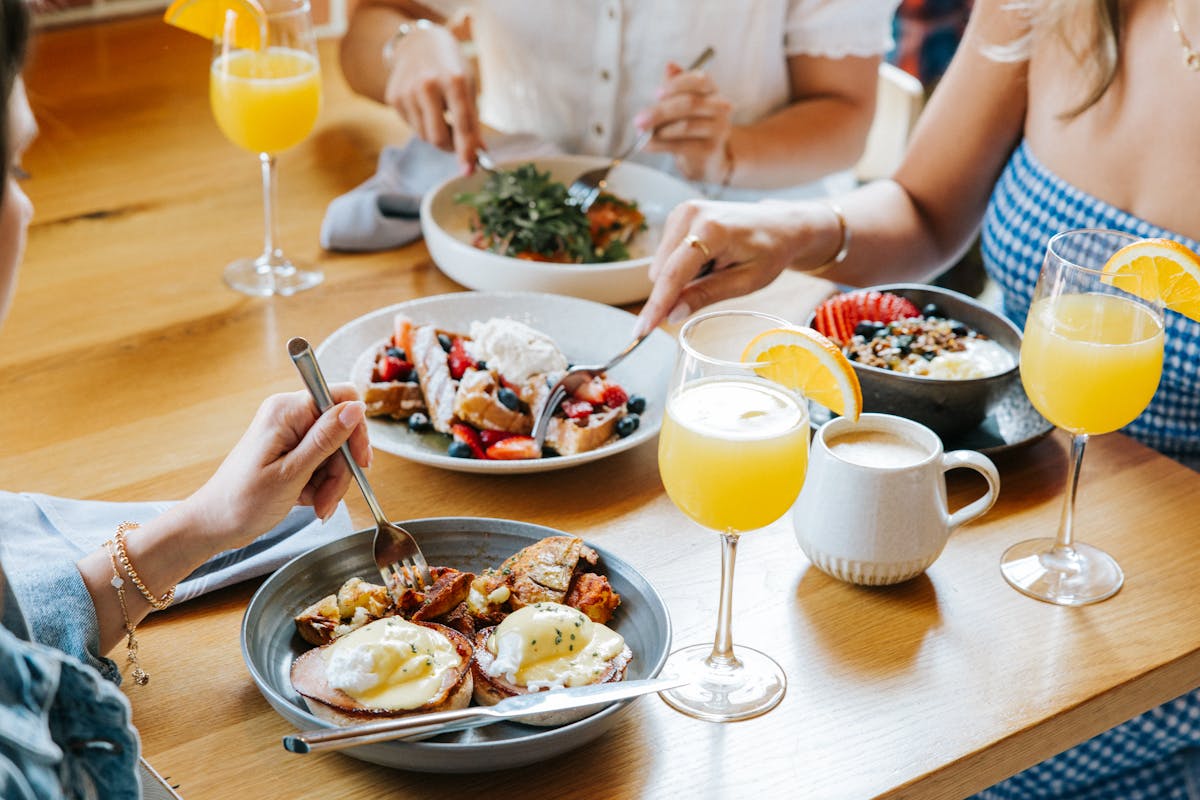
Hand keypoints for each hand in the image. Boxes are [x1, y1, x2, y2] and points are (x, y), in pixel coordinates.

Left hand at [188, 386, 370, 550]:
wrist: (215, 523)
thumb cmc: (242, 501)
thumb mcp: (292, 473)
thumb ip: (326, 439)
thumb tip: (356, 408)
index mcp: (287, 411)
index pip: (342, 398)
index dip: (356, 429)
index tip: (360, 462)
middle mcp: (290, 414)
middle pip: (342, 431)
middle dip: (341, 468)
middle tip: (329, 499)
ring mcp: (290, 432)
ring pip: (335, 451)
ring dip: (332, 482)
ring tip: (316, 505)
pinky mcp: (291, 448)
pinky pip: (323, 461)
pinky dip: (322, 484)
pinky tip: (309, 500)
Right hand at [383, 22, 483, 172]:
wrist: (419, 42)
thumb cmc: (451, 67)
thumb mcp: (468, 86)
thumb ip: (473, 121)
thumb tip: (479, 154)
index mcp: (453, 80)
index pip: (462, 124)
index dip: (466, 151)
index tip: (469, 170)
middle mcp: (427, 85)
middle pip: (438, 137)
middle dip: (450, 148)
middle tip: (457, 144)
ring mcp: (407, 92)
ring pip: (423, 136)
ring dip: (436, 134)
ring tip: (440, 114)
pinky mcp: (393, 97)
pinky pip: (412, 127)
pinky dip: (422, 123)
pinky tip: (424, 105)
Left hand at [635, 61, 732, 182]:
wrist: (705, 156)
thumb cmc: (689, 124)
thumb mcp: (681, 102)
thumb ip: (675, 84)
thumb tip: (669, 65)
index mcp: (712, 90)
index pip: (700, 80)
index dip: (678, 85)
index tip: (656, 93)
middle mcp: (720, 107)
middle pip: (690, 104)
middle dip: (660, 111)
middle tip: (639, 120)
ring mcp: (718, 129)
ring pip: (685, 126)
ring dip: (658, 130)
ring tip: (642, 133)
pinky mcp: (710, 149)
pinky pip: (681, 145)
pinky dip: (659, 145)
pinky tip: (647, 145)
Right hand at [635, 198, 812, 335]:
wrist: (780, 224)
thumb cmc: (770, 252)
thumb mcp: (746, 281)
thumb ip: (707, 294)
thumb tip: (671, 314)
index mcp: (712, 229)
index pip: (673, 274)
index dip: (656, 306)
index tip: (640, 332)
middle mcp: (690, 214)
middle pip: (662, 272)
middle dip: (677, 290)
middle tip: (717, 281)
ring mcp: (682, 211)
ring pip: (661, 266)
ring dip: (682, 277)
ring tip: (717, 266)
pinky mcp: (678, 215)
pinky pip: (666, 256)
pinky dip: (683, 265)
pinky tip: (710, 258)